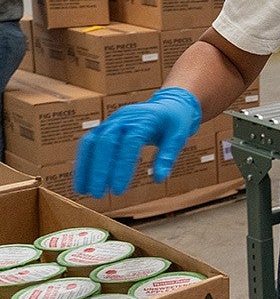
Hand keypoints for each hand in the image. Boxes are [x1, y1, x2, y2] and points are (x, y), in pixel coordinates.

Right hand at [74, 87, 201, 197]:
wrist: (169, 104)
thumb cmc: (174, 122)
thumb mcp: (178, 137)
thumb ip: (168, 156)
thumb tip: (159, 178)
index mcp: (144, 120)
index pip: (129, 143)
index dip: (122, 166)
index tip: (118, 189)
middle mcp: (123, 119)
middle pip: (105, 142)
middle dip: (99, 169)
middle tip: (98, 194)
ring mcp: (111, 122)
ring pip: (91, 142)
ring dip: (85, 167)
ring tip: (83, 191)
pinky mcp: (104, 127)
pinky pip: (89, 143)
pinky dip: (84, 161)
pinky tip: (82, 180)